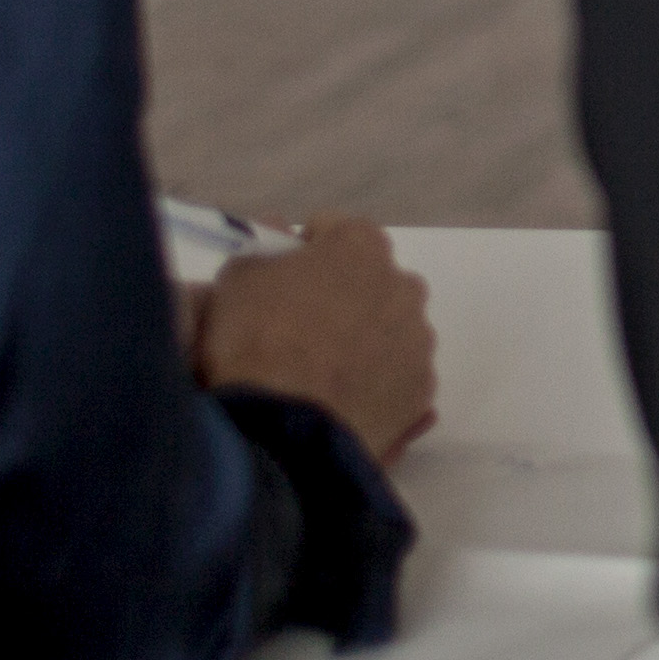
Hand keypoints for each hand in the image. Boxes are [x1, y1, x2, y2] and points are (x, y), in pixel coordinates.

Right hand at [196, 216, 436, 465]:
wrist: (284, 428)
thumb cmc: (256, 340)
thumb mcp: (237, 281)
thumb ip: (262, 252)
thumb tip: (277, 234)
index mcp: (362, 246)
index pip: (333, 232)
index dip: (304, 253)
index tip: (281, 280)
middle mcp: (403, 286)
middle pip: (369, 282)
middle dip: (340, 298)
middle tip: (299, 331)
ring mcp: (418, 341)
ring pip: (389, 331)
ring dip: (362, 342)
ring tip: (320, 375)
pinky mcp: (421, 390)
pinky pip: (396, 377)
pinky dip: (375, 384)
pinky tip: (341, 402)